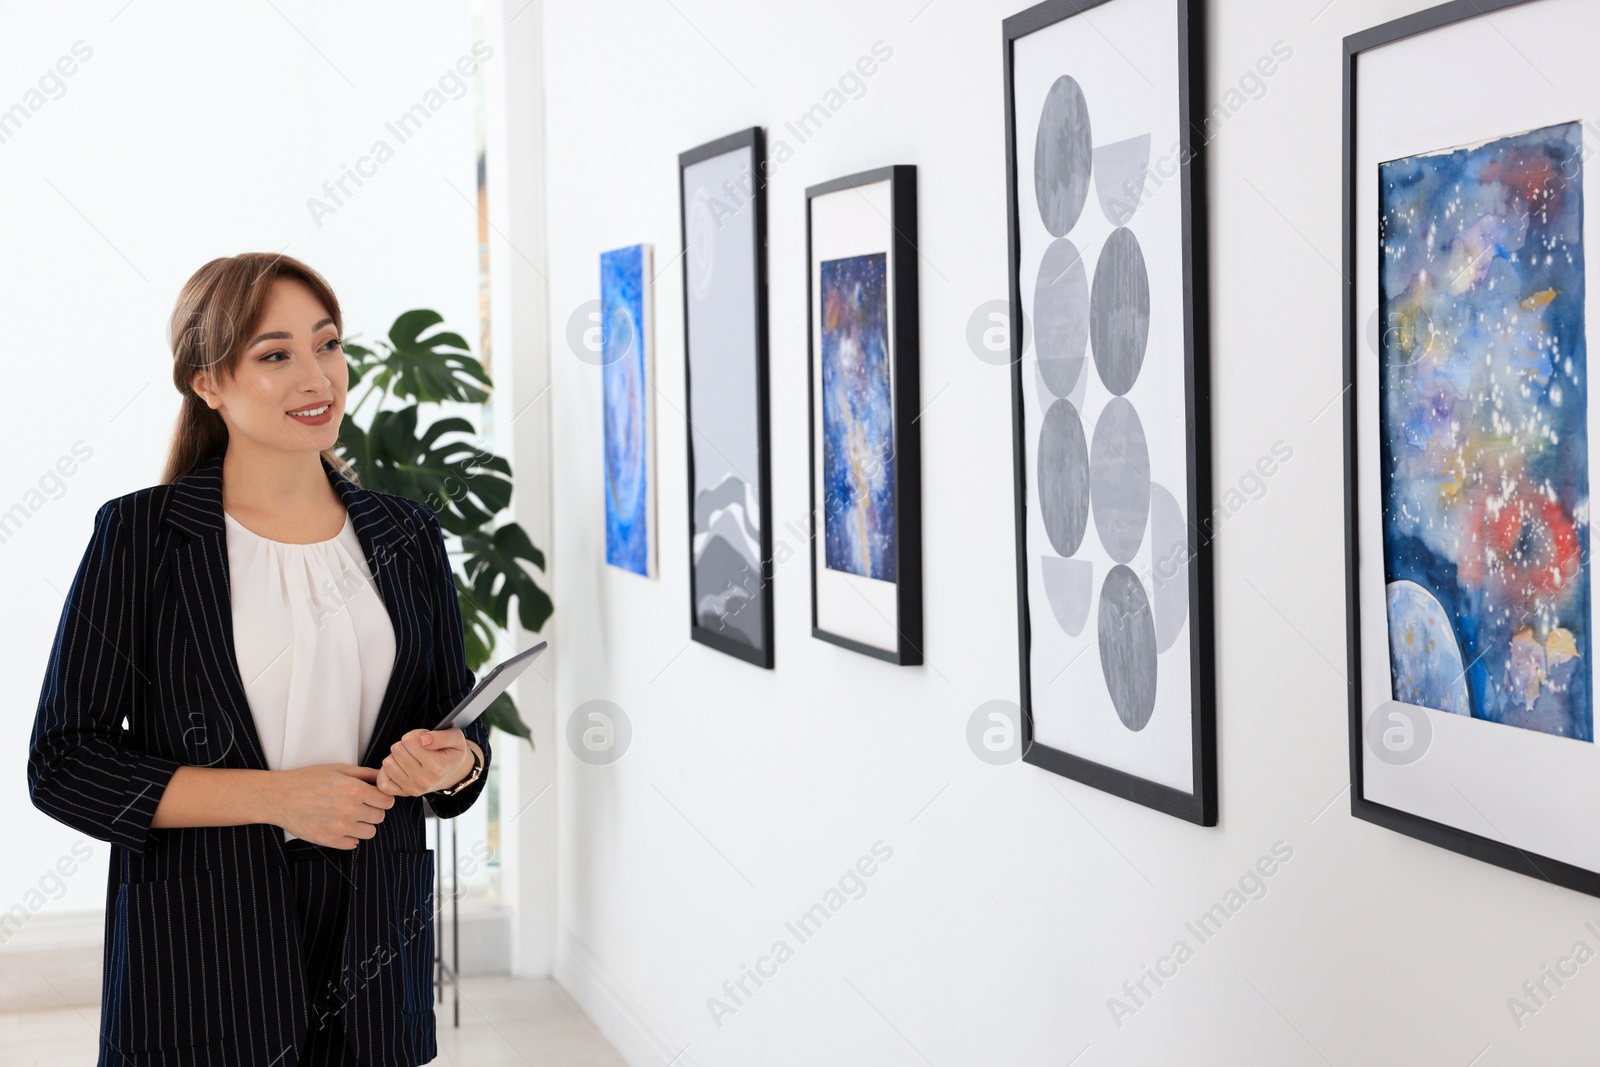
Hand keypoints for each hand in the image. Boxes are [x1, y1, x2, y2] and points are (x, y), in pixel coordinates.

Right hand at [261, 764, 393, 848]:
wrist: (279, 797)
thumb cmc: (307, 780)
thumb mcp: (338, 769)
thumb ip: (364, 773)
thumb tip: (383, 778)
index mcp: (354, 790)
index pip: (387, 801)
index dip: (383, 798)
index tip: (376, 797)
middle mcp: (350, 810)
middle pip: (380, 817)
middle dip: (374, 810)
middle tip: (361, 805)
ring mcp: (340, 827)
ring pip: (370, 832)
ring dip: (364, 825)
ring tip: (350, 816)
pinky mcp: (329, 840)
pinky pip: (353, 844)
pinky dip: (350, 837)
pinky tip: (340, 826)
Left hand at [377, 728, 475, 796]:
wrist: (455, 774)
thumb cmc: (453, 754)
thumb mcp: (456, 739)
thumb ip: (441, 736)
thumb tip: (423, 739)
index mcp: (437, 767)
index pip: (410, 741)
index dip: (416, 734)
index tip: (425, 738)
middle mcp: (423, 780)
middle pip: (397, 750)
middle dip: (406, 744)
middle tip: (418, 747)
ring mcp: (412, 788)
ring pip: (388, 763)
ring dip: (397, 756)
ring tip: (410, 756)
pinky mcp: (404, 793)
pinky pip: (383, 781)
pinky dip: (387, 772)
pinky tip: (399, 767)